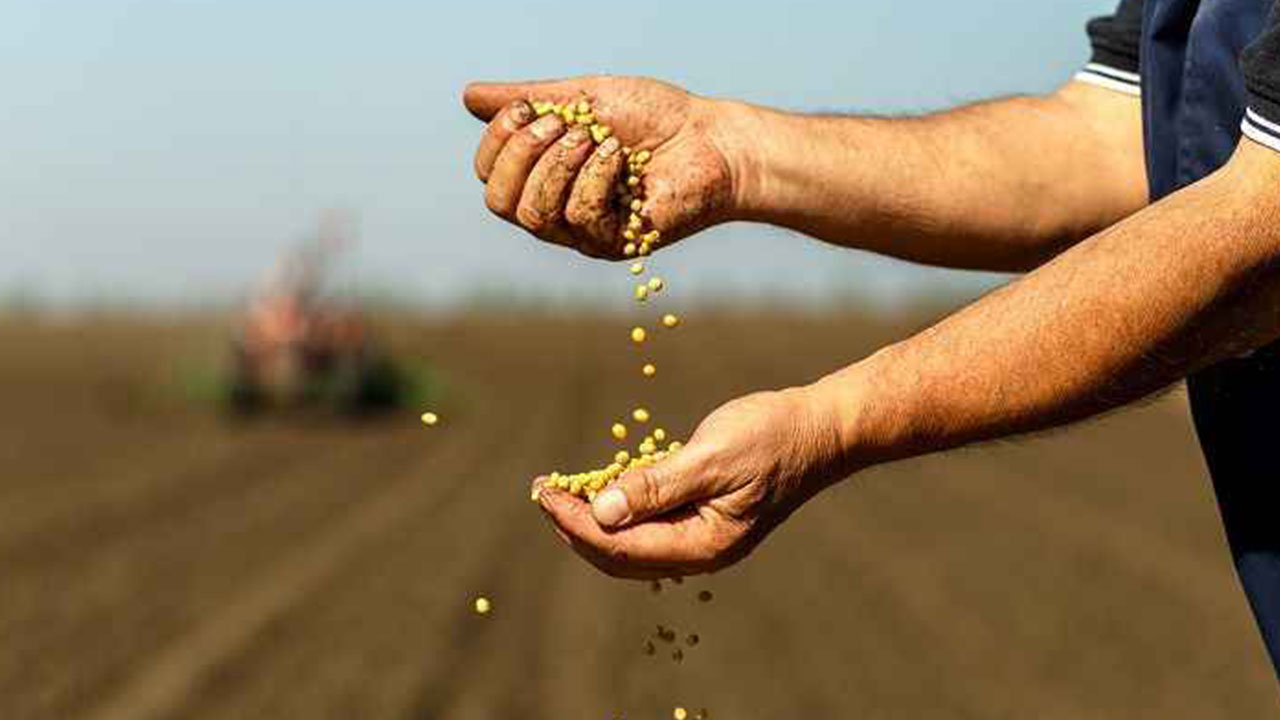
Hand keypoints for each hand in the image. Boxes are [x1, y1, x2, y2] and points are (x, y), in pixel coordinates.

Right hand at [462, 75, 738, 258]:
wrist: (712, 139)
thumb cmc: (656, 117)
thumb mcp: (583, 97)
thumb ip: (530, 99)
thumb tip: (469, 96)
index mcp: (543, 177)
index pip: (489, 176)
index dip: (498, 141)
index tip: (528, 108)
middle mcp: (556, 210)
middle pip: (499, 201)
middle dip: (522, 154)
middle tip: (561, 124)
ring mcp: (583, 232)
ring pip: (533, 214)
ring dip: (558, 165)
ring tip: (596, 137)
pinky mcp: (614, 244)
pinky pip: (579, 217)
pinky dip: (594, 178)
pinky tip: (619, 158)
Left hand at [532, 387, 850, 578]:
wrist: (821, 429)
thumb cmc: (772, 436)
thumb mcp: (712, 457)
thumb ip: (656, 486)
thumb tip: (601, 513)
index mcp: (704, 545)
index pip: (621, 547)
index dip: (575, 522)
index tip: (542, 493)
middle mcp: (701, 551)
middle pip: (620, 555)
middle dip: (575, 525)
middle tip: (541, 492)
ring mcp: (703, 537)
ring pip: (632, 543)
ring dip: (593, 519)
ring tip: (559, 492)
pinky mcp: (704, 517)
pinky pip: (650, 525)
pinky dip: (620, 508)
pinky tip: (600, 487)